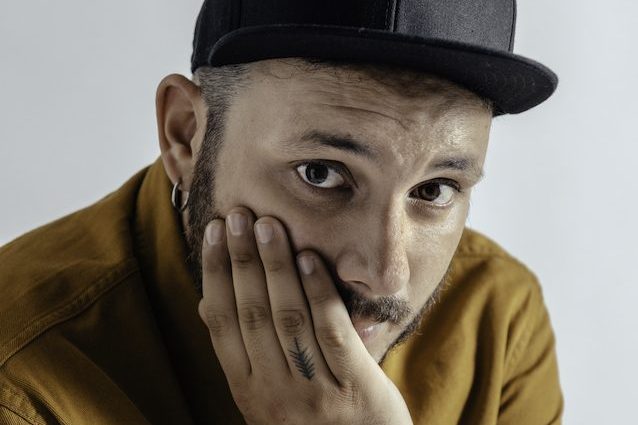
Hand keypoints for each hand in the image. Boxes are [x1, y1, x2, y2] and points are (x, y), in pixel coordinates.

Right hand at [197, 206, 413, 424]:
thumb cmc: (310, 419)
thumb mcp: (266, 395)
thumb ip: (243, 353)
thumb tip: (208, 303)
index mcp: (247, 390)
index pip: (223, 322)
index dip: (215, 273)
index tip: (212, 232)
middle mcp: (274, 392)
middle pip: (252, 313)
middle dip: (243, 259)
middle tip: (237, 215)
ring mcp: (315, 392)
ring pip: (289, 318)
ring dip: (276, 267)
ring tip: (269, 225)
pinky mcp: (354, 389)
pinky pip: (332, 332)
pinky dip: (319, 292)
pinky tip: (310, 258)